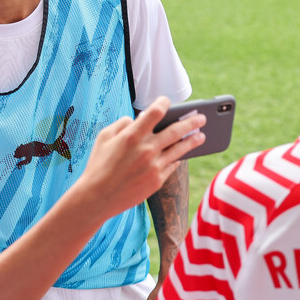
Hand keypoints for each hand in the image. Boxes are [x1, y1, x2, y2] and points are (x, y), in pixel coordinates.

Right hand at [77, 97, 204, 219]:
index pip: (156, 111)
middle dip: (192, 122)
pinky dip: (178, 158)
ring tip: (201, 136)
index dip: (163, 103)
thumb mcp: (104, 137)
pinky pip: (172, 165)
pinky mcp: (157, 181)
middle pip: (176, 130)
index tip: (167, 102)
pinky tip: (182, 155)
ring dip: (193, 141)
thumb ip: (122, 124)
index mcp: (132, 135)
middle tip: (202, 118)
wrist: (97, 197)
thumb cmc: (98, 164)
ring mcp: (154, 166)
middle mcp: (146, 149)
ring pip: (180, 149)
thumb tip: (138, 119)